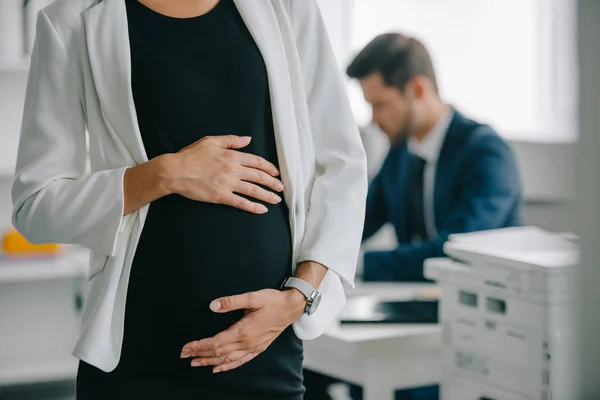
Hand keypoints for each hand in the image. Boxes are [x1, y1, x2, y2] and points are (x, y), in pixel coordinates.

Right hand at [166, 135, 283, 213]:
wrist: (175, 171)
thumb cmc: (191, 155)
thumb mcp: (211, 141)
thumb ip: (232, 140)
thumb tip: (248, 139)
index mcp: (232, 156)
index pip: (257, 161)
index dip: (269, 168)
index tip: (276, 173)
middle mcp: (233, 170)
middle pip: (259, 176)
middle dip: (273, 183)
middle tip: (281, 188)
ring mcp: (228, 184)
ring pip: (253, 190)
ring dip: (267, 195)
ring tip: (277, 200)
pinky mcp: (221, 196)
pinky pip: (241, 202)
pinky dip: (253, 206)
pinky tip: (262, 209)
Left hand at [181, 289, 305, 372]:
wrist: (291, 308)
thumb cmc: (273, 301)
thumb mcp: (253, 297)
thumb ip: (232, 301)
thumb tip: (213, 305)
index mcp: (243, 331)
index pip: (215, 342)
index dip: (199, 346)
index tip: (186, 347)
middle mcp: (247, 343)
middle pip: (218, 353)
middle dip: (200, 354)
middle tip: (184, 355)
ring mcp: (253, 348)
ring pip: (227, 360)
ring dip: (209, 362)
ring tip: (195, 363)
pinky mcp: (258, 349)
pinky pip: (240, 362)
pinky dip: (227, 367)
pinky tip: (217, 368)